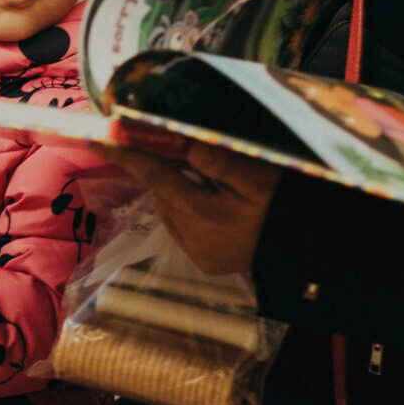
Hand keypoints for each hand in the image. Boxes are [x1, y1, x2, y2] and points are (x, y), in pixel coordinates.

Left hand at [101, 125, 281, 277]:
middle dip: (169, 172)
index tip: (100, 141)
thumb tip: (186, 145)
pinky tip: (216, 209)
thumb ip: (221, 162)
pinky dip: (190, 214)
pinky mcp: (205, 263)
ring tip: (211, 187)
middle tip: (190, 158)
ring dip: (180, 194)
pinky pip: (184, 230)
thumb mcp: (259, 177)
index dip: (127, 156)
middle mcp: (190, 234)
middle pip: (163, 192)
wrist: (303, 252)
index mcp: (200, 210)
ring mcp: (196, 252)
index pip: (154, 175)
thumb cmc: (283, 207)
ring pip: (171, 211)